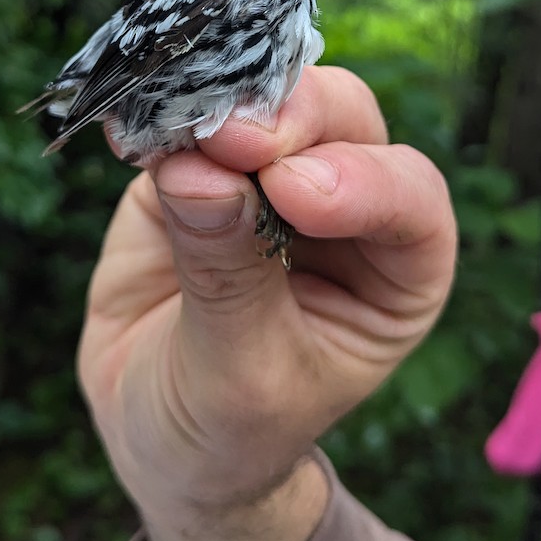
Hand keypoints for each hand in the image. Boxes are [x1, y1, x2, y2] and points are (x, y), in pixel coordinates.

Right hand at [77, 66, 457, 540]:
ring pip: (267, 103)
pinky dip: (161, 118)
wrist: (159, 437)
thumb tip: (200, 171)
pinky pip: (186, 121)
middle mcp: (347, 205)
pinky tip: (132, 133)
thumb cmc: (232, 429)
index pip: (408, 198)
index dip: (360, 181)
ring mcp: (269, 176)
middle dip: (292, 121)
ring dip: (224, 107)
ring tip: (177, 132)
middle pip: (344, 123)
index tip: (294, 190)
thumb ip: (229, 276)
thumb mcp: (242, 377)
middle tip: (234, 139)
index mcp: (398, 267)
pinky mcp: (199, 165)